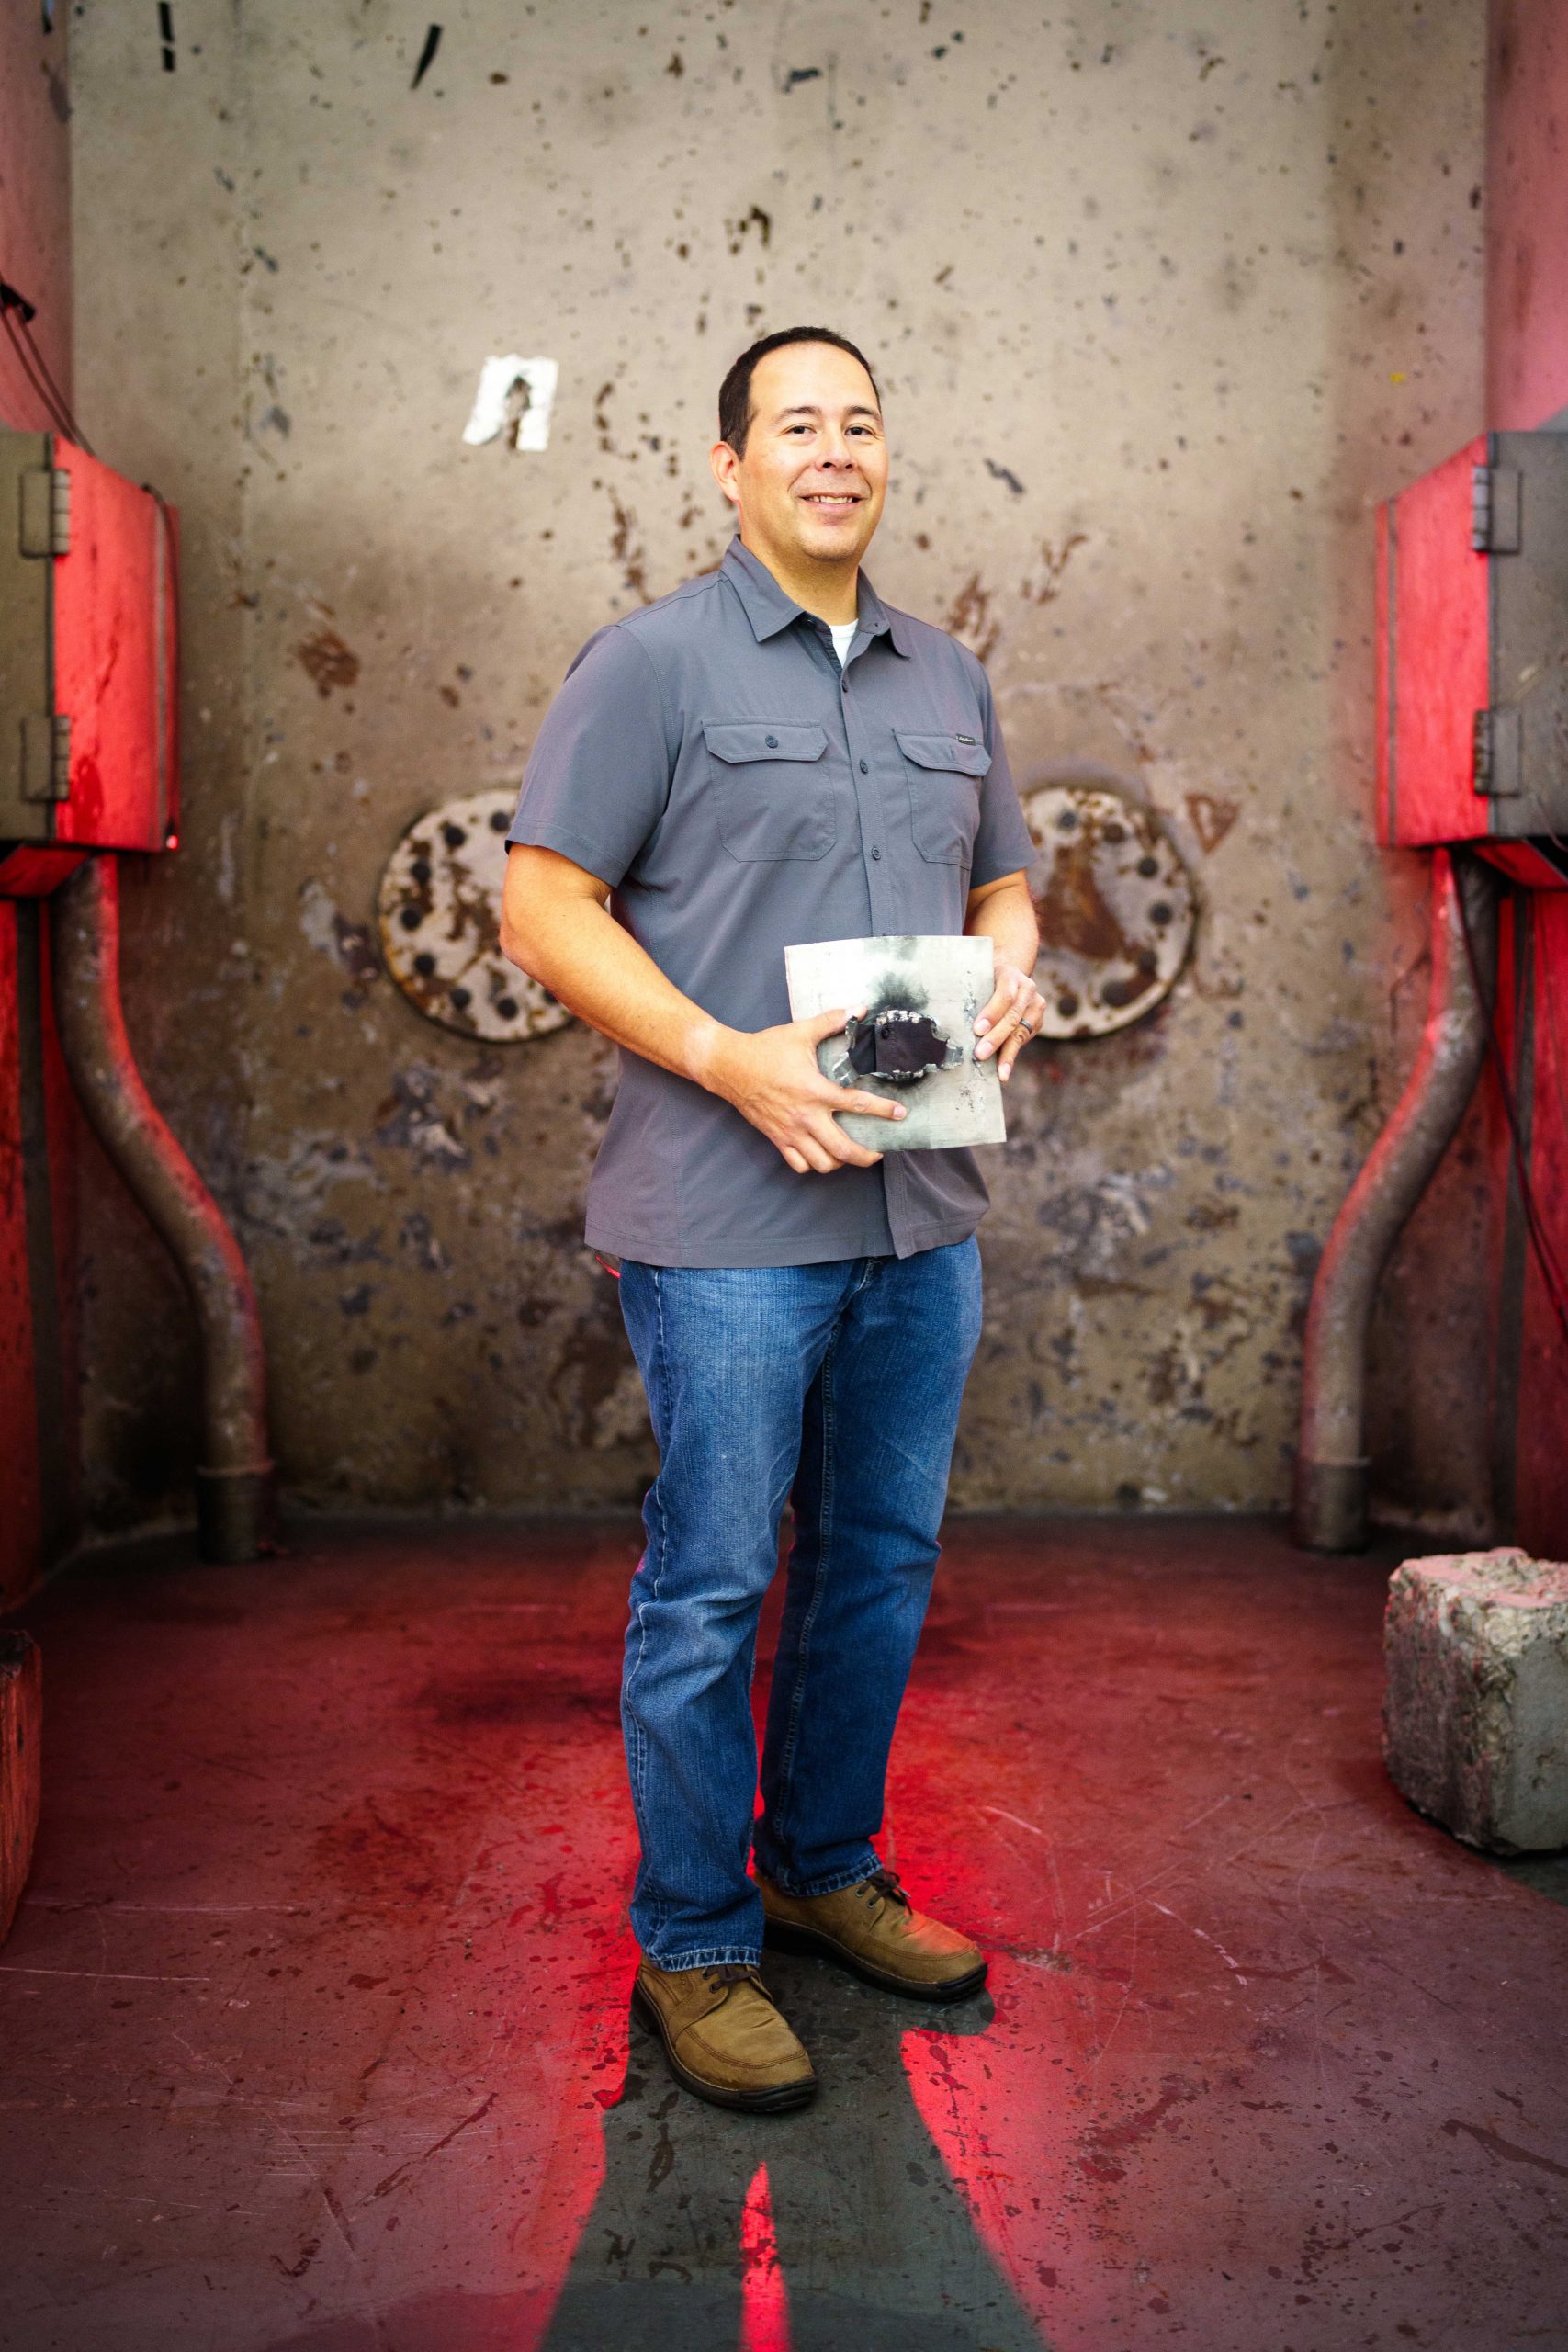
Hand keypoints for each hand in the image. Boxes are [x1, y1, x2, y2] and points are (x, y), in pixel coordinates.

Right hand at [706, 1007, 906, 1174]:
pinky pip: (798, 1164)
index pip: (857, 1105)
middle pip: (842, 1149)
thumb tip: (858, 1008)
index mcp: (815, 1091)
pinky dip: (812, 1165)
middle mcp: (805, 1116)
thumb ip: (831, 1021)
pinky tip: (820, 1155)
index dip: (883, 1111)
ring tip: (848, 1154)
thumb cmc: (764, 1049)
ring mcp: (790, 1131)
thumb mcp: (799, 1032)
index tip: (900, 1114)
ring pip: (821, 1163)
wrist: (728, 1066)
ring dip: (839, 1162)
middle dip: (866, 1156)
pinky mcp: (777, 1138)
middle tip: (878, 1152)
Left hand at [973, 958, 1046, 1079]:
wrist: (1010, 977)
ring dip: (1008, 1053)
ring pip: (1021, 1032)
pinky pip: (1024, 1040)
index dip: (992, 1013)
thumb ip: (973, 996)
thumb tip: (953, 1022)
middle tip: (980, 1054)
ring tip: (1000, 1072)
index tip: (977, 1030)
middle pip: (1013, 1017)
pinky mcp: (1038, 1021)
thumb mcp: (980, 980)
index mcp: (1011, 975)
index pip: (1005, 996)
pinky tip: (1004, 1069)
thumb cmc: (987, 981)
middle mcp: (1028, 989)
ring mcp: (1036, 1005)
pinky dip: (1012, 1055)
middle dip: (996, 1038)